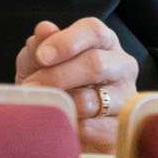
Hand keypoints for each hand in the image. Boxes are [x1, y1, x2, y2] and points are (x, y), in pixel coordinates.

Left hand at [15, 17, 138, 150]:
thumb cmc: (52, 85)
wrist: (59, 125)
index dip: (67, 42)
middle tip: (31, 85)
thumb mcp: (37, 62)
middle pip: (96, 64)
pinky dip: (70, 125)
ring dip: (59, 104)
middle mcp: (122, 67)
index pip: (94, 31)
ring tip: (42, 107)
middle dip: (58, 75)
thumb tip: (45, 29)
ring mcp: (126, 99)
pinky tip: (61, 123)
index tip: (42, 56)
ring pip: (91, 100)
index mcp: (104, 43)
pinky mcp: (120, 128)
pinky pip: (92, 128)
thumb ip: (39, 45)